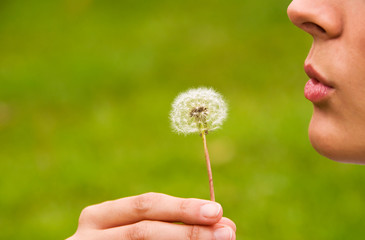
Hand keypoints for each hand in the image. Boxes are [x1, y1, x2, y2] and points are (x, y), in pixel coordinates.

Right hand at [67, 192, 235, 239]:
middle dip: (187, 231)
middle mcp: (89, 235)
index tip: (217, 212)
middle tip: (225, 232)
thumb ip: (174, 227)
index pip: (147, 205)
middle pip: (144, 229)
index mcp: (100, 216)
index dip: (183, 208)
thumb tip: (225, 224)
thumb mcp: (136, 232)